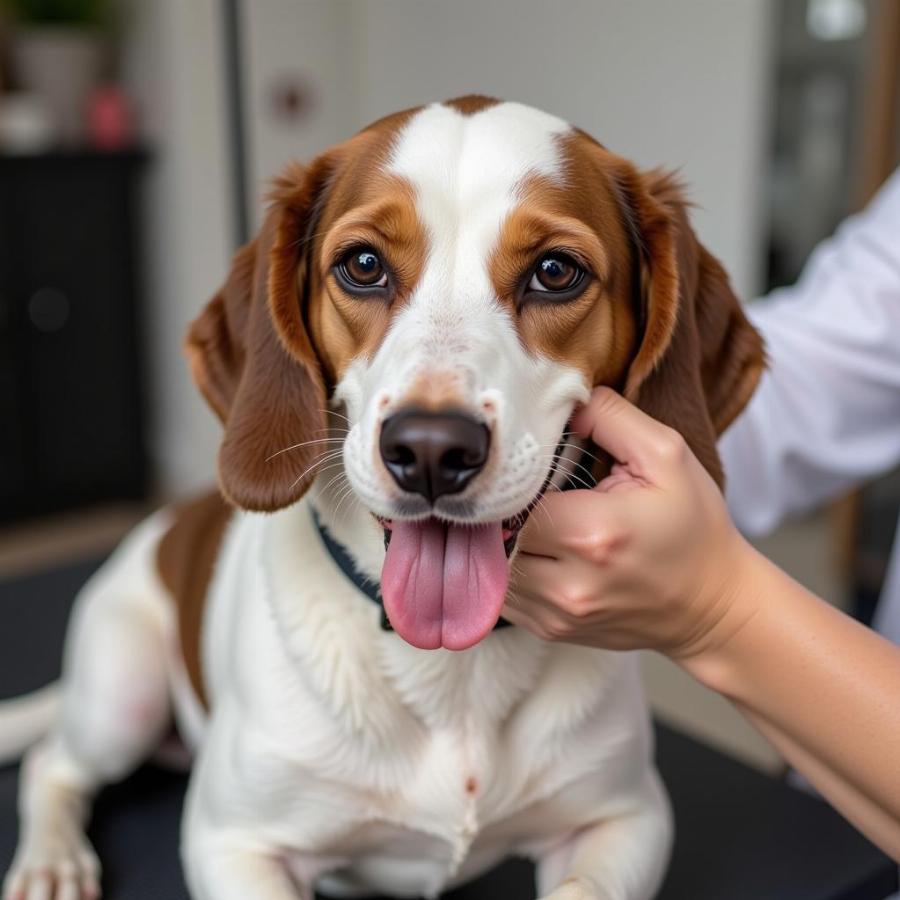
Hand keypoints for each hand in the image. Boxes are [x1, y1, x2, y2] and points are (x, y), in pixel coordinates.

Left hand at [503, 387, 755, 656]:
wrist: (714, 606)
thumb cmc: (694, 528)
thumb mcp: (668, 456)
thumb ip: (611, 418)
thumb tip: (561, 404)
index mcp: (593, 532)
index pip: (512, 498)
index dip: (511, 478)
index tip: (525, 467)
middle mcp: (569, 582)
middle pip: (494, 535)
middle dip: (500, 509)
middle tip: (518, 489)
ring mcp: (558, 614)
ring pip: (490, 568)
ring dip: (498, 541)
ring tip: (524, 518)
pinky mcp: (552, 630)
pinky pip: (502, 595)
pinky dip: (506, 570)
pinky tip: (532, 549)